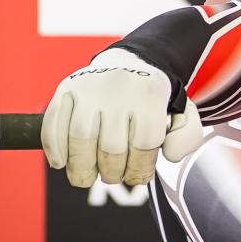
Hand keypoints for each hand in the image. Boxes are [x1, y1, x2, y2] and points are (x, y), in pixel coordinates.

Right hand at [41, 48, 204, 187]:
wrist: (129, 64)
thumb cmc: (152, 100)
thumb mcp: (182, 113)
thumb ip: (186, 137)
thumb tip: (170, 155)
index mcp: (150, 95)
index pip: (145, 144)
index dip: (140, 169)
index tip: (137, 177)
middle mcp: (119, 89)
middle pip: (112, 147)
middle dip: (113, 173)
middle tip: (113, 177)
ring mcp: (89, 88)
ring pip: (81, 139)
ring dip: (82, 168)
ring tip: (87, 177)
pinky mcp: (66, 89)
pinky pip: (53, 123)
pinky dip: (54, 148)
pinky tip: (62, 163)